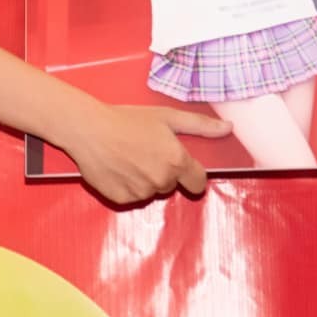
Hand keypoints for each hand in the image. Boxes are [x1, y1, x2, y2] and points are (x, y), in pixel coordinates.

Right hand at [55, 97, 230, 204]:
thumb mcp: (166, 116)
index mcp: (177, 161)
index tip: (179, 165)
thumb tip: (229, 129)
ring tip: (127, 157)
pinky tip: (116, 168)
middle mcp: (162, 180)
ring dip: (143, 179)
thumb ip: (200, 125)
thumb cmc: (127, 119)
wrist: (88, 128)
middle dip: (162, 171)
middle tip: (144, 150)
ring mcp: (141, 192)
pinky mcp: (121, 199)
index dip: (191, 174)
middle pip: (171, 185)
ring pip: (150, 191)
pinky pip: (131, 197)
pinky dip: (125, 186)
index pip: (198, 183)